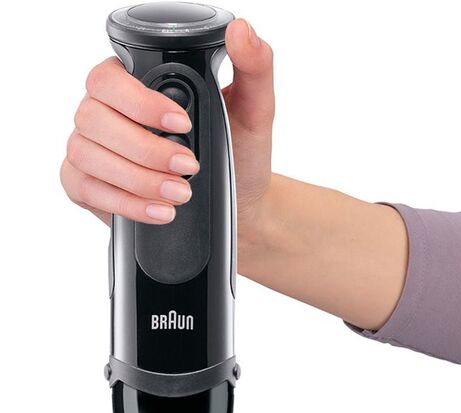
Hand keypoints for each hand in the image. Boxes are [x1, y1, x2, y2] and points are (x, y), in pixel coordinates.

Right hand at [60, 19, 273, 230]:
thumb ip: (253, 67)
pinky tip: (160, 211)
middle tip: (189, 167)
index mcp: (137, 84)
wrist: (242, 203)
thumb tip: (241, 31)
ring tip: (181, 193)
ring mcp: (93, 148)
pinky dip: (125, 204)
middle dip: (144, 148)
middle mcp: (106, 112)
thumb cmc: (242, 154)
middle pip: (93, 118)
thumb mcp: (254, 111)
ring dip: (137, 180)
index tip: (182, 124)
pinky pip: (85, 189)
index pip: (110, 79)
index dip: (140, 102)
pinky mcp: (89, 185)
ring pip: (87, 156)